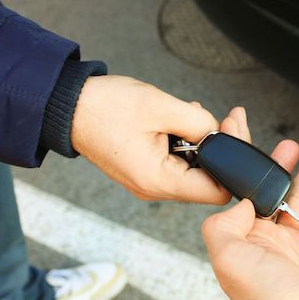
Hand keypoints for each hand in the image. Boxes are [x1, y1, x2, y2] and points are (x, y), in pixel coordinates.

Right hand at [71, 75, 250, 202]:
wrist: (66, 107)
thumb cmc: (105, 107)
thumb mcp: (161, 107)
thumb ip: (199, 123)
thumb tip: (221, 135)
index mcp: (159, 181)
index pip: (217, 192)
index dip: (232, 164)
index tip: (232, 131)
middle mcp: (155, 189)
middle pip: (208, 180)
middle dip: (220, 146)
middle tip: (226, 117)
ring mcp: (150, 181)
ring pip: (194, 169)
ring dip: (202, 141)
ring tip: (194, 113)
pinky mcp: (146, 170)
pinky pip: (177, 162)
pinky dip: (186, 142)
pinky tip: (181, 119)